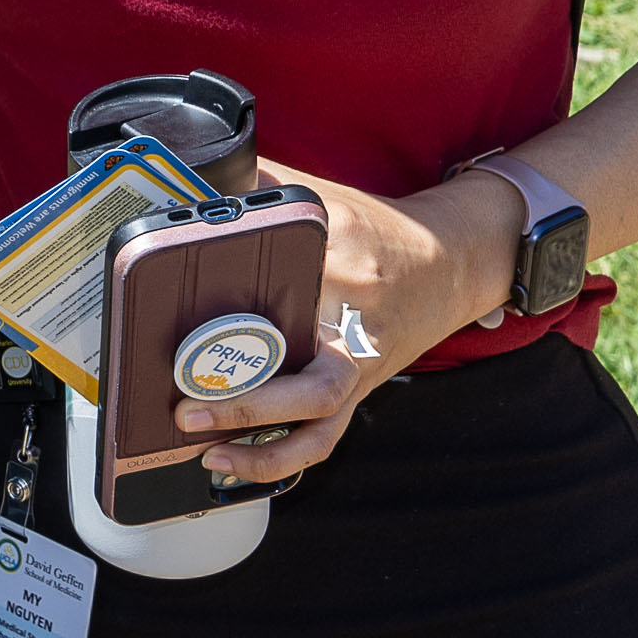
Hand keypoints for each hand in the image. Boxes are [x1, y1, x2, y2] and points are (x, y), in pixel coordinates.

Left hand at [164, 162, 518, 489]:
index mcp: (342, 268)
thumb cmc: (380, 232)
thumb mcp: (328, 197)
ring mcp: (359, 367)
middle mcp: (353, 327)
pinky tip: (233, 463)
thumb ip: (268, 185)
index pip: (287, 284)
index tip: (187, 310)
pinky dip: (279, 459)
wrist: (451, 264)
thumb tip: (205, 174)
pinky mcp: (359, 391)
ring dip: (261, 448)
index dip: (239, 299)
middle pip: (308, 378)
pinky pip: (322, 437)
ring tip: (204, 449)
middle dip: (245, 400)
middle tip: (185, 403)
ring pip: (318, 424)